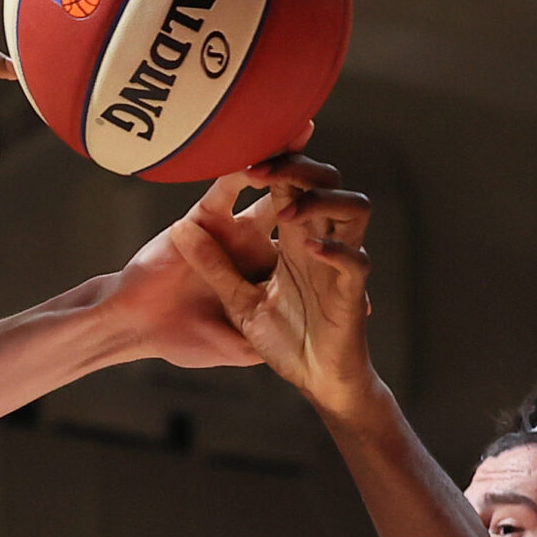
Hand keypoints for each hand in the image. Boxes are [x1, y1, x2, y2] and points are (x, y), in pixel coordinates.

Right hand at [100, 127, 319, 371]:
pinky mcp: (201, 221)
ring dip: (285, 163)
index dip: (331, 229)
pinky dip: (243, 173)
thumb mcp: (240, 345)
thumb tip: (317, 342)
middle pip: (293, 202)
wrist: (141, 331)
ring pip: (264, 185)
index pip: (308, 239)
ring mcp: (228, 228)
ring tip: (306, 135)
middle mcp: (251, 241)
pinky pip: (224, 189)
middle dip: (315, 184)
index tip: (350, 226)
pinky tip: (266, 159)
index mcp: (265, 268)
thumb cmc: (186, 339)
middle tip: (332, 173)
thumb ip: (279, 333)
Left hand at [168, 148, 373, 406]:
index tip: (248, 154)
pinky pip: (355, 261)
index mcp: (293, 240)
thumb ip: (213, 264)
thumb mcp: (235, 300)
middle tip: (268, 169)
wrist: (313, 382)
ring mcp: (340, 264)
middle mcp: (320, 243)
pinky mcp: (351, 294)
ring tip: (289, 211)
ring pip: (354, 209)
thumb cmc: (283, 342)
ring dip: (324, 201)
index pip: (290, 185)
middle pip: (325, 184)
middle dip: (302, 168)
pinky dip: (337, 251)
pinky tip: (310, 250)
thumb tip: (180, 226)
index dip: (276, 161)